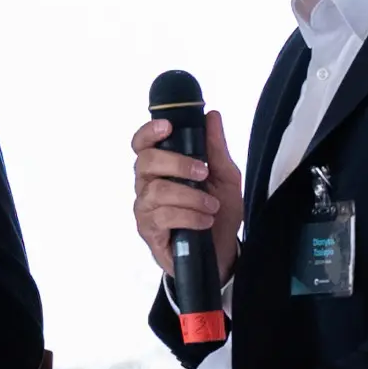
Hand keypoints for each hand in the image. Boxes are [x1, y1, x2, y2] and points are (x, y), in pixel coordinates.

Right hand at [132, 110, 243, 286]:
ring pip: (156, 192)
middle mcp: (147, 185)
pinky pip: (163, 216)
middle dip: (176, 163)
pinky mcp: (149, 231)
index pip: (142, 144)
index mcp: (161, 168)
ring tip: (211, 206)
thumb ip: (216, 149)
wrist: (222, 252)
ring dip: (190, 197)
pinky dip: (189, 216)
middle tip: (202, 173)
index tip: (168, 127)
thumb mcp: (225, 178)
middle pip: (145, 162)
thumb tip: (211, 116)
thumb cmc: (218, 213)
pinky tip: (204, 221)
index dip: (149, 132)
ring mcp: (145, 209)